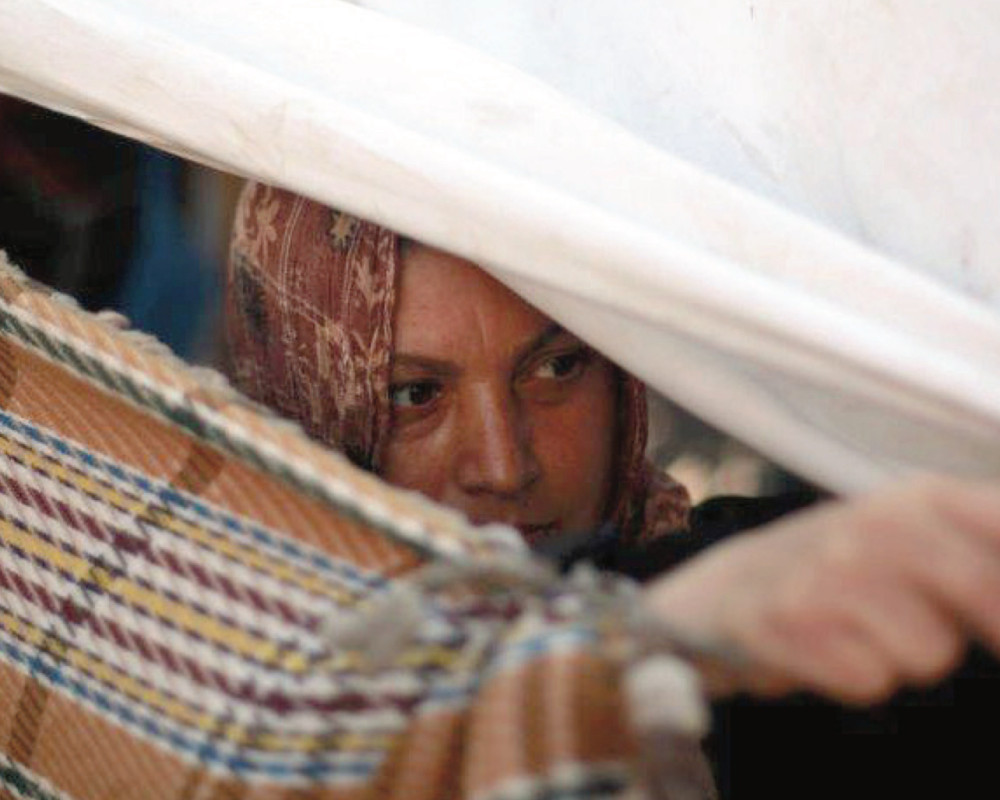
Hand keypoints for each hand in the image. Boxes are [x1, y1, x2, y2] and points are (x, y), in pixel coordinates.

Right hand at [643, 476, 999, 703]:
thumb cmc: (846, 572)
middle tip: (941, 631)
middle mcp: (873, 523)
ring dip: (906, 658)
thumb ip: (987, 549)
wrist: (728, 588)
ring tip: (867, 635)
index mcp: (920, 499)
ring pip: (930, 652)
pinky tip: (826, 649)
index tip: (995, 619)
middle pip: (979, 585)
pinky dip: (853, 677)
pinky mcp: (783, 618)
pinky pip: (867, 680)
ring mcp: (825, 568)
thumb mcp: (920, 539)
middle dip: (984, 627)